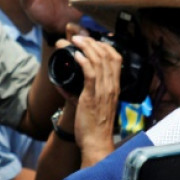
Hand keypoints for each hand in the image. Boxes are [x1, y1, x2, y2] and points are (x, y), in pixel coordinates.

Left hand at [66, 35, 119, 166]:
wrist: (96, 143)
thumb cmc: (94, 126)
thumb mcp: (92, 105)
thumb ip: (80, 93)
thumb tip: (62, 86)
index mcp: (114, 87)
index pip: (116, 58)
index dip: (105, 45)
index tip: (92, 41)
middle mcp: (111, 86)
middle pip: (108, 55)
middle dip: (92, 42)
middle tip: (78, 37)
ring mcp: (104, 91)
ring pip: (99, 60)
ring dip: (86, 47)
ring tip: (74, 41)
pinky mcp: (93, 96)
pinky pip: (91, 73)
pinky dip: (83, 61)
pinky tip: (75, 55)